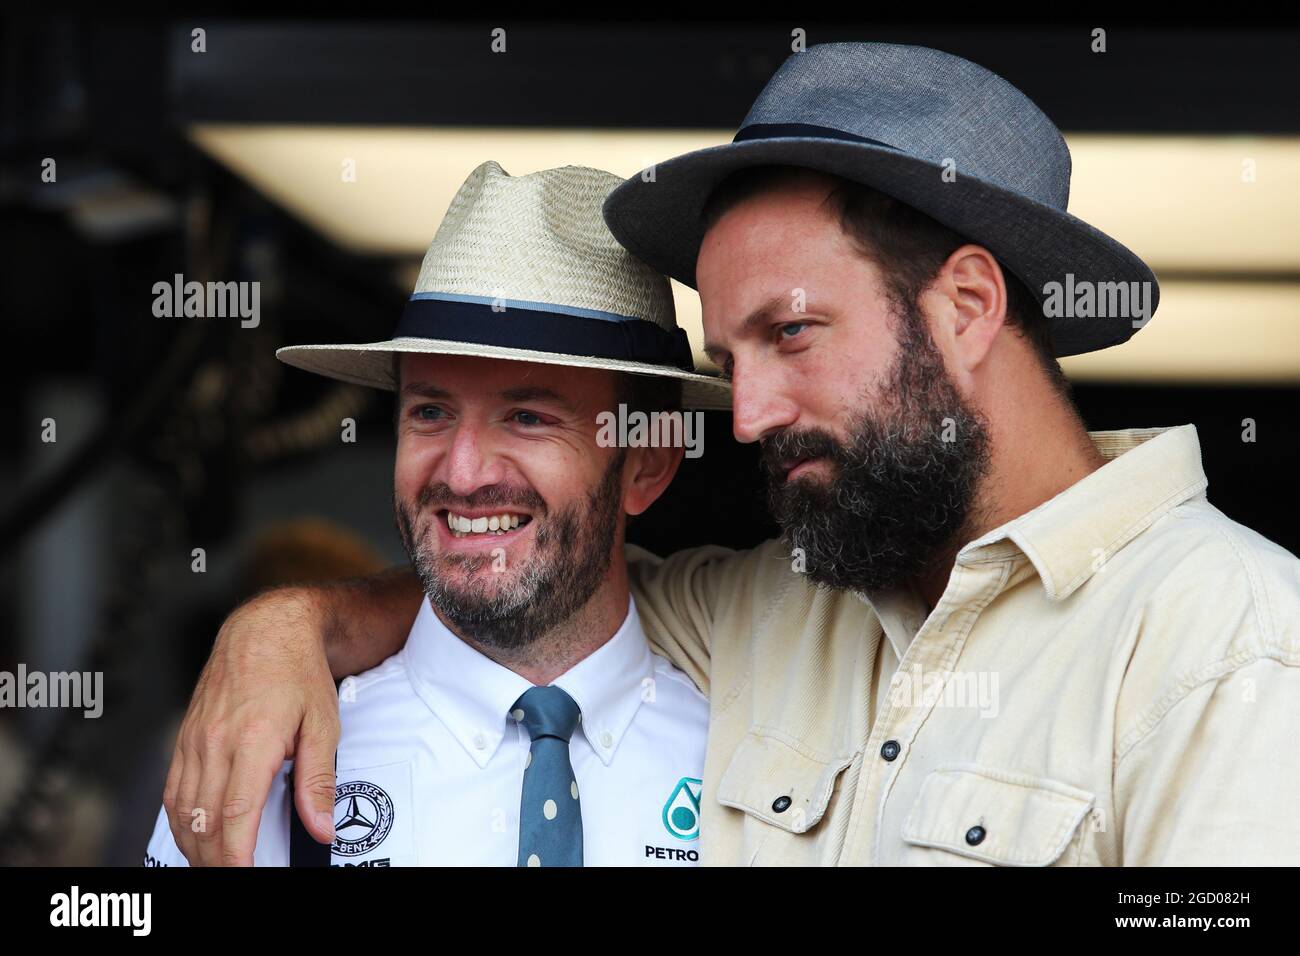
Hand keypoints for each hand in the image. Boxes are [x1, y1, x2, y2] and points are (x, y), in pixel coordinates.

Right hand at [163, 588, 340, 865]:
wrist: (266, 629)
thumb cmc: (300, 674)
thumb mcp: (324, 724)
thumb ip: (318, 780)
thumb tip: (320, 828)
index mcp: (252, 740)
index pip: (234, 815)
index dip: (236, 857)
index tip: (245, 876)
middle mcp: (215, 742)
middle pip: (203, 821)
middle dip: (215, 861)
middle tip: (236, 876)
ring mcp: (194, 739)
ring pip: (181, 810)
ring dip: (195, 846)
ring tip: (216, 865)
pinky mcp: (185, 736)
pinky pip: (173, 789)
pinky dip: (180, 820)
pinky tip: (196, 835)